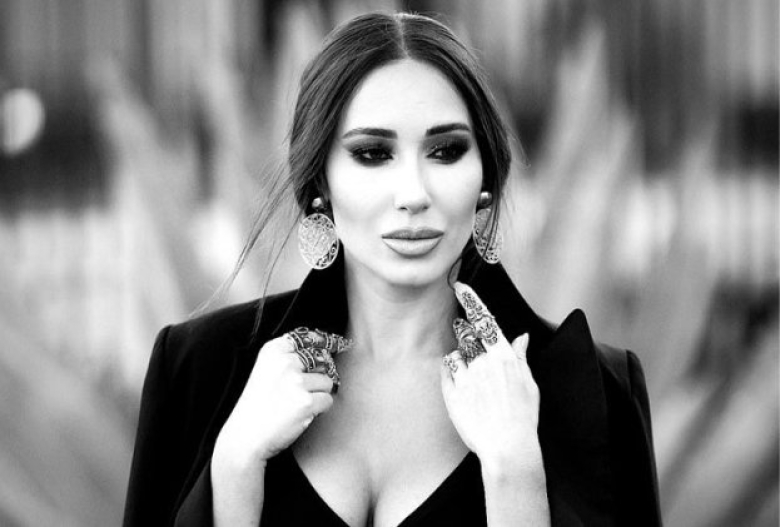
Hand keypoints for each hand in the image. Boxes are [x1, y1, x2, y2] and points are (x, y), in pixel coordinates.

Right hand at [214, 332, 335, 467]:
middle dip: (318, 375)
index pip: (308, 338)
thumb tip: (327, 352)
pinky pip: (328, 400)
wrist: (244, 437)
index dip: (320, 345)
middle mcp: (285, 362)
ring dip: (318, 394)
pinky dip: (320, 409)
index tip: (328, 348)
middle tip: (301, 390)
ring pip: (327, 381)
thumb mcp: (266, 371)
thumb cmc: (257, 407)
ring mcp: (296, 382)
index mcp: (273, 351)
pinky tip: (301, 414)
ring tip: (296, 404)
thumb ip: (289, 358)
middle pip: (322, 360)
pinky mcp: (306, 402)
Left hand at [441, 282, 541, 469]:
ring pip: (456, 354)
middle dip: (466, 335)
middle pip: (467, 335)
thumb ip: (520, 358)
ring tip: (476, 385)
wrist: (508, 449)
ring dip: (463, 361)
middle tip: (470, 348)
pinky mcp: (452, 392)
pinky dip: (453, 373)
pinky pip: (447, 371)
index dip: (472, 301)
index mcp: (505, 358)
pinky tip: (464, 389)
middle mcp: (484, 362)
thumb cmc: (522, 419)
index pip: (486, 321)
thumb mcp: (529, 386)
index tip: (461, 287)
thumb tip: (520, 337)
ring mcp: (466, 377)